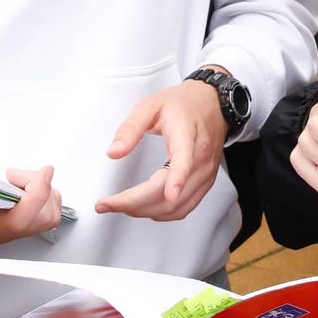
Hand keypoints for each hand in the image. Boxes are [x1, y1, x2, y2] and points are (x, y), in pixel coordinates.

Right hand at [0, 158, 61, 242]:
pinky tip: (22, 183)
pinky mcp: (11, 221)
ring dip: (44, 192)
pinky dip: (43, 194)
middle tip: (17, 173)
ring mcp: (4, 228)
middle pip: (39, 221)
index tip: (43, 171)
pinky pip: (42, 213)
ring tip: (19, 177)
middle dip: (40, 191)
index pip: (17, 221)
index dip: (36, 196)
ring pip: (46, 218)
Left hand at [97, 78, 228, 220]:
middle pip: (172, 193)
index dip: (177, 179)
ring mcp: (205, 174)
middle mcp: (201, 159)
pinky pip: (185, 208)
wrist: (212, 104)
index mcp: (187, 136)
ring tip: (120, 205)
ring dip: (145, 211)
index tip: (169, 195)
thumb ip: (130, 128)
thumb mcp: (150, 105)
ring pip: (177, 207)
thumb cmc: (182, 104)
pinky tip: (144, 208)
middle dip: (135, 204)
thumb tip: (114, 152)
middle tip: (105, 204)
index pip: (184, 160)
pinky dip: (162, 213)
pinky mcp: (205, 183)